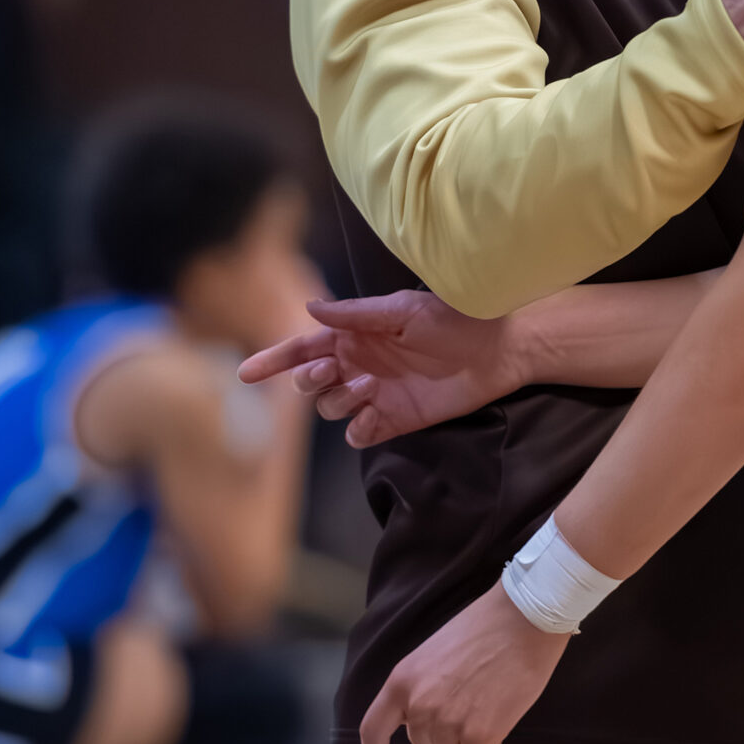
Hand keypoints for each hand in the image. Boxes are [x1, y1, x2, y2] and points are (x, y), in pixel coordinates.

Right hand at [239, 289, 522, 444]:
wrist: (497, 350)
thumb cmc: (452, 319)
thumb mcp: (402, 309)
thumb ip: (356, 313)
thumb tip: (311, 308)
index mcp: (354, 336)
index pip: (303, 349)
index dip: (274, 360)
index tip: (246, 373)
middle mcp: (359, 366)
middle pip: (310, 383)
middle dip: (309, 380)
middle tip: (329, 371)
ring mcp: (375, 395)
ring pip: (332, 409)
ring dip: (339, 401)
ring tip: (368, 387)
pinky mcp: (396, 420)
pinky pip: (360, 435)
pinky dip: (359, 430)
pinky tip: (373, 417)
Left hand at [359, 583, 568, 743]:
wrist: (522, 620)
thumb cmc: (483, 628)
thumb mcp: (432, 655)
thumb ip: (420, 687)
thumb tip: (421, 717)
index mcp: (402, 681)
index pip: (372, 728)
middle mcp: (418, 705)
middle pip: (423, 742)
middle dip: (444, 732)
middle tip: (470, 703)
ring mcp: (447, 722)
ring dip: (468, 741)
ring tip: (489, 707)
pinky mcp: (478, 735)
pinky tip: (497, 730)